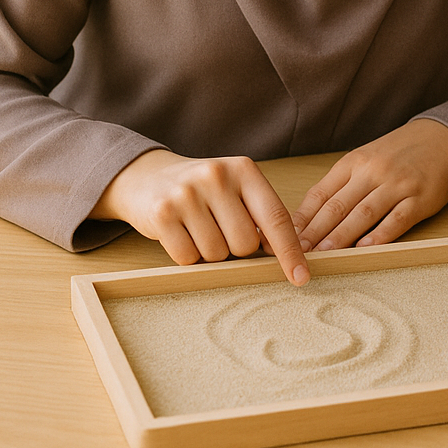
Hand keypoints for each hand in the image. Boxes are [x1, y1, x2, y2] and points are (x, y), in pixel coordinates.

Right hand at [91, 149, 308, 284]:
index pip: (276, 217)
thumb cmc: (202, 190)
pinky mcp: (161, 214)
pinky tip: (180, 233)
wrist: (147, 177)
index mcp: (244, 169)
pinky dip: (187, 256)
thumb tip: (287, 257)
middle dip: (236, 248)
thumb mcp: (236, 189)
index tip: (301, 277)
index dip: (290, 252)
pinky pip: (187, 258)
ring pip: (217, 254)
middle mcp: (216, 176)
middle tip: (219, 229)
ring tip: (197, 228)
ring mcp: (186, 194)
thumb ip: (261, 215)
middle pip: (245, 244)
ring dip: (210, 253)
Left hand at [292, 118, 447, 251]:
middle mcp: (373, 172)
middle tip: (297, 253)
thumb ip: (339, 186)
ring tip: (324, 255)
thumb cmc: (395, 155)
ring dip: (341, 237)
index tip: (286, 238)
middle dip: (315, 232)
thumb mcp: (363, 161)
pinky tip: (365, 247)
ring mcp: (397, 185)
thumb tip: (306, 219)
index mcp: (353, 163)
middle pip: (338, 206)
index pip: (320, 194)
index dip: (302, 218)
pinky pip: (398, 219)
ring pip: (364, 214)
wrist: (440, 140)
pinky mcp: (420, 199)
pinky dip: (380, 234)